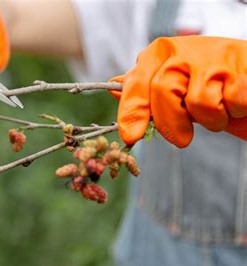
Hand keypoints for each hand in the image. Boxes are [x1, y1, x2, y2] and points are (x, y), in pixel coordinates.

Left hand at [111, 36, 246, 147]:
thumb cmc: (204, 82)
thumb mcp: (170, 83)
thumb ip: (142, 88)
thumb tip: (111, 89)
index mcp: (159, 53)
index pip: (137, 82)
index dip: (132, 110)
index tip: (130, 136)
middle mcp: (182, 50)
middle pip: (164, 93)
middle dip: (173, 123)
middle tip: (182, 135)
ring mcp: (214, 58)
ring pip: (200, 103)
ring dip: (210, 118)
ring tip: (217, 108)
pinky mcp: (242, 69)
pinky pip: (231, 102)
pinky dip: (234, 111)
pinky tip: (235, 101)